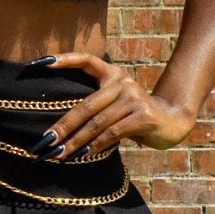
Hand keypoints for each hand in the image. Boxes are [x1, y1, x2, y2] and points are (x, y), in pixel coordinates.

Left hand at [35, 55, 196, 159]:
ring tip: (60, 153)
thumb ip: (96, 108)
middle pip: (85, 106)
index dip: (64, 59)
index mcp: (112, 74)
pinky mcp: (143, 116)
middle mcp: (122, 82)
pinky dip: (96, 145)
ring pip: (97, 123)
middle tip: (45, 142)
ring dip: (76, 141)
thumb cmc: (135, 114)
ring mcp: (133, 98)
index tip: (40, 62)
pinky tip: (84, 154)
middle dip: (63, 126)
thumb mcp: (116, 104)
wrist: (174, 121)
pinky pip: (113, 132)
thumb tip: (60, 129)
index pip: (86, 60)